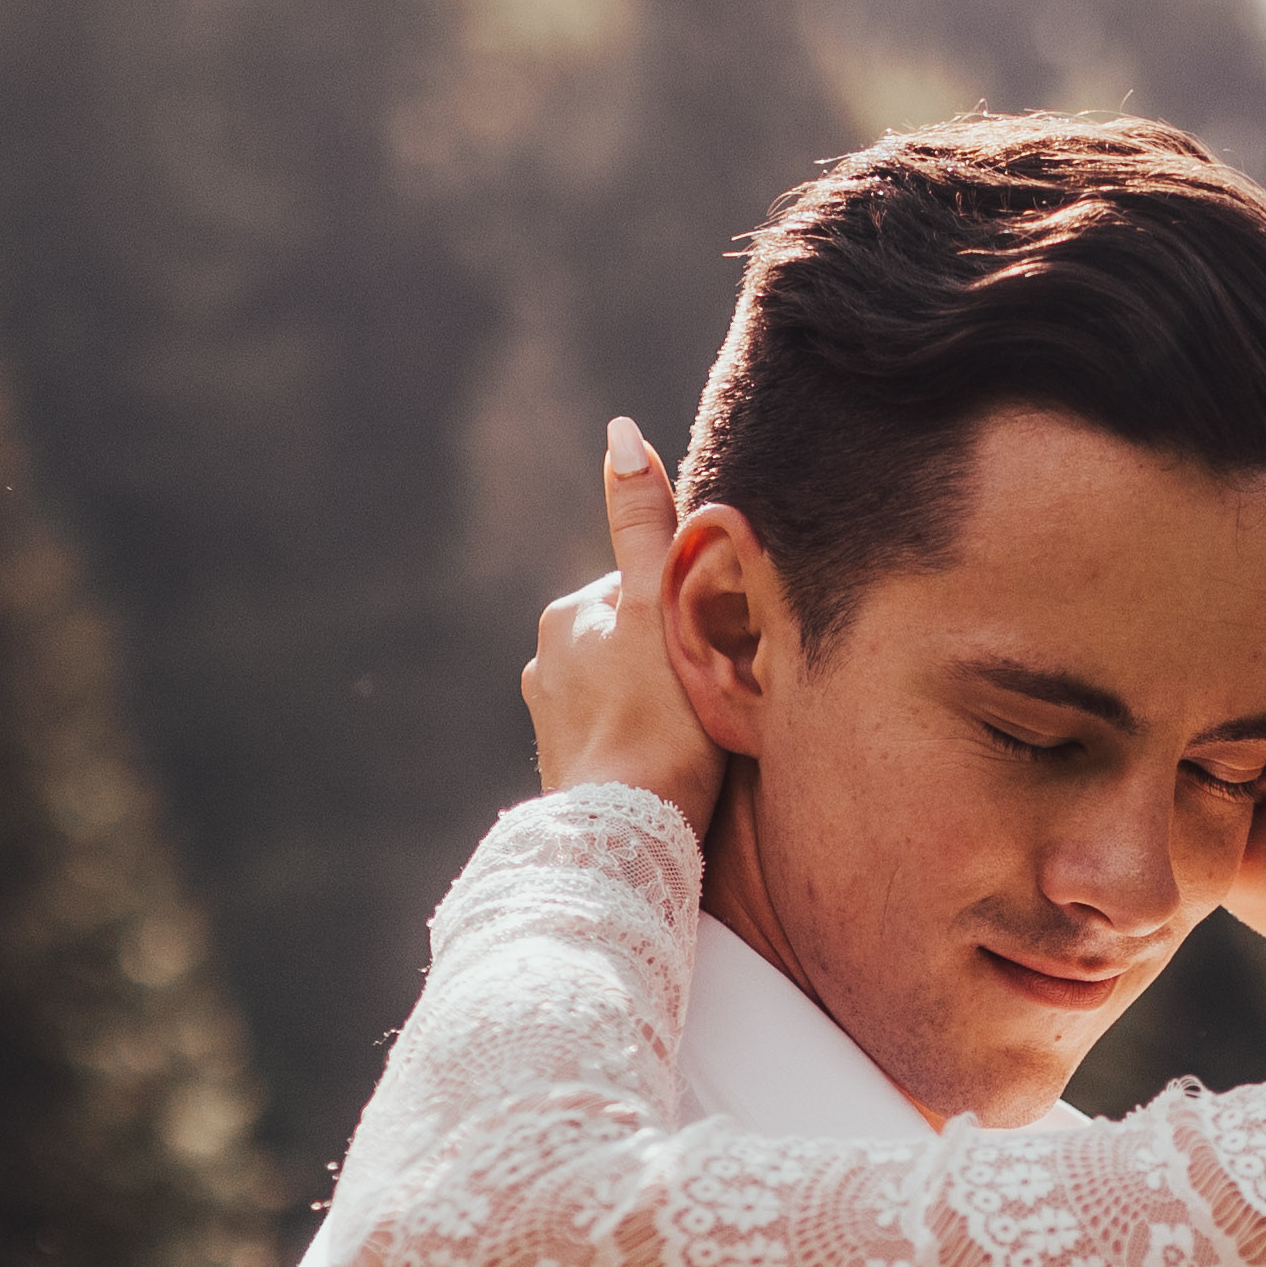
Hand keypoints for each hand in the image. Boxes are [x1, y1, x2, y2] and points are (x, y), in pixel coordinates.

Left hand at [524, 416, 722, 830]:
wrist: (629, 835)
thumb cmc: (657, 721)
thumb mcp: (660, 603)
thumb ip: (643, 522)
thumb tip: (621, 430)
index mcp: (567, 615)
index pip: (646, 591)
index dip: (693, 614)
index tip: (720, 648)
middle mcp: (545, 662)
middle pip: (634, 641)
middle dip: (671, 659)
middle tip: (714, 697)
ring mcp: (550, 722)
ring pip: (625, 693)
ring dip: (658, 707)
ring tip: (695, 742)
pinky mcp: (565, 775)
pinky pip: (616, 743)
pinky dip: (643, 749)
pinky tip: (669, 774)